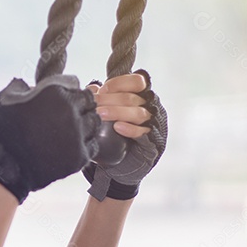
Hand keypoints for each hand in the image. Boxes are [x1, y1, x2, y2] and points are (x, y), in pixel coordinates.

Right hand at [0, 75, 101, 203]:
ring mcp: (77, 134)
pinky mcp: (79, 155)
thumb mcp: (6, 98)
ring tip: (72, 129)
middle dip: (80, 105)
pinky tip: (73, 144)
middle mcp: (70, 110)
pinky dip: (85, 143)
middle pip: (89, 101)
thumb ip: (20, 86)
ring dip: (85, 123)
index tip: (62, 96)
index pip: (74, 82)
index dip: (67, 89)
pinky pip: (93, 144)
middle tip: (69, 113)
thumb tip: (25, 84)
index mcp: (54, 91)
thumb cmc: (2, 130)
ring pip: (94, 122)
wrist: (3, 165)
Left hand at [82, 69, 167, 200]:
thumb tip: (92, 88)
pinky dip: (130, 129)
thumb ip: (101, 99)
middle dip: (110, 99)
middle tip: (94, 104)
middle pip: (133, 97)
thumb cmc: (114, 135)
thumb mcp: (106, 114)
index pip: (137, 81)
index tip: (102, 89)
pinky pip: (143, 132)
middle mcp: (151, 107)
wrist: (120, 165)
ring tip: (101, 114)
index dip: (119, 83)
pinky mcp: (154, 141)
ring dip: (118, 112)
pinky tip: (118, 128)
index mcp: (141, 96)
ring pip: (139, 113)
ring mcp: (154, 124)